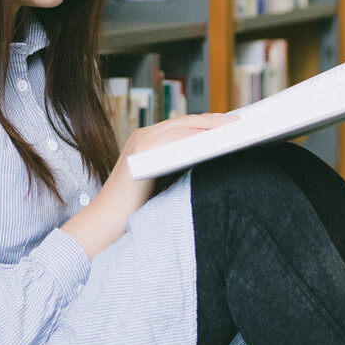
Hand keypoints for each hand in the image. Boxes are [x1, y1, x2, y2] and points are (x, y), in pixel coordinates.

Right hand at [62, 113, 237, 259]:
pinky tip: (214, 140)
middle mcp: (142, 135)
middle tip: (238, 122)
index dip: (207, 123)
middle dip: (213, 121)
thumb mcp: (163, 181)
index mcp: (148, 140)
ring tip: (231, 128)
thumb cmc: (136, 208)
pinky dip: (195, 136)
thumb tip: (214, 157)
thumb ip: (181, 166)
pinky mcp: (140, 151)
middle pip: (185, 121)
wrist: (105, 223)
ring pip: (182, 125)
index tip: (230, 124)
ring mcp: (140, 141)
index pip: (184, 126)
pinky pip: (173, 137)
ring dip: (208, 125)